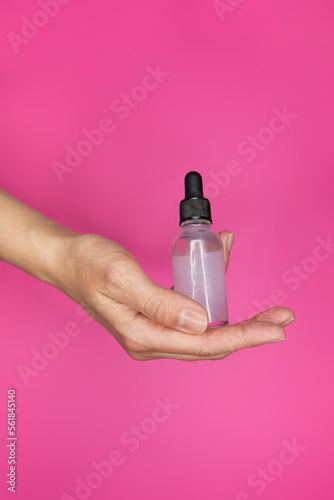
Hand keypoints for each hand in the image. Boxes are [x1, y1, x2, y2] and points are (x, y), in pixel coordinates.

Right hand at [55, 231, 294, 360]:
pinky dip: (213, 295)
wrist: (67, 260)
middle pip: (213, 342)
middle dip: (250, 331)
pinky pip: (193, 311)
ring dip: (237, 316)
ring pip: (206, 328)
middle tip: (282, 319)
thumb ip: (162, 303)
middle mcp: (153, 340)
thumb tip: (201, 322)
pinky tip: (222, 273)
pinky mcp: (156, 316)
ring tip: (266, 308)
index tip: (276, 329)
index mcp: (145, 336)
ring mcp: (155, 330)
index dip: (245, 336)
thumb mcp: (123, 278)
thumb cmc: (89, 265)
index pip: (206, 342)